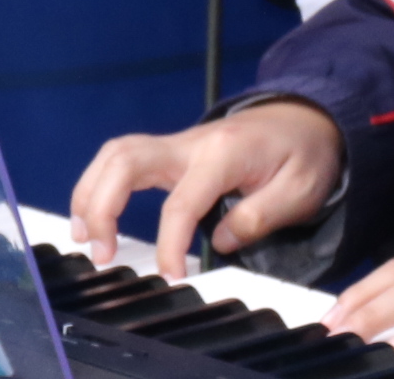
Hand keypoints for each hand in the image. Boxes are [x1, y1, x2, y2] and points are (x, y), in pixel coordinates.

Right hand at [69, 100, 341, 281]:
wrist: (307, 117)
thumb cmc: (304, 153)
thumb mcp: (302, 188)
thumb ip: (260, 216)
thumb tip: (220, 241)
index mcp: (225, 153)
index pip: (182, 201)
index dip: (169, 243)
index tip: (169, 276)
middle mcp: (192, 143)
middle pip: (127, 160)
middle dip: (102, 205)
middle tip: (101, 252)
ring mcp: (178, 144)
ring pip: (116, 154)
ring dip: (91, 193)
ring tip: (87, 238)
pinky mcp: (170, 152)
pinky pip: (122, 160)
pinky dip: (99, 185)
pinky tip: (95, 217)